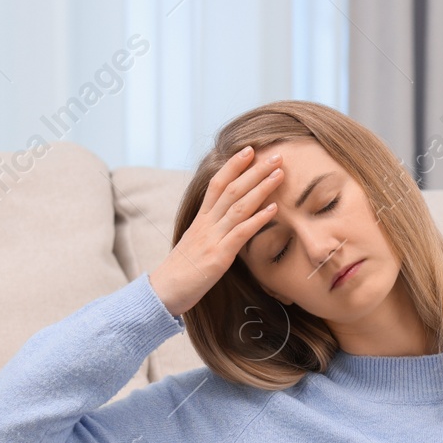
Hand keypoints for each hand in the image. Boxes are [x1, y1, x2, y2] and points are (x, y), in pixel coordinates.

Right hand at [148, 146, 285, 315]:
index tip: (249, 150)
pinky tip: (275, 208)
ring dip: (261, 188)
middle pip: (232, 189)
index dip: (233, 165)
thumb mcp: (195, 245)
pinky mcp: (218, 256)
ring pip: (238, 206)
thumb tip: (225, 224)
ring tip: (279, 173)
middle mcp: (206, 224)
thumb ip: (210, 232)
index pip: (216, 183)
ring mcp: (212, 238)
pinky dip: (259, 218)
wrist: (163, 292)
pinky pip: (241, 233)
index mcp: (200, 219)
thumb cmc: (180, 272)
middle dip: (254, 170)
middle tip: (276, 155)